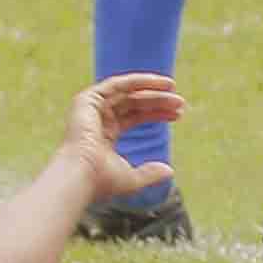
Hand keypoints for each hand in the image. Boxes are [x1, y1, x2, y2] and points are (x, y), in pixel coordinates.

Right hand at [58, 70, 179, 195]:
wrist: (81, 176)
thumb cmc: (102, 181)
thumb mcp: (132, 178)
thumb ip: (149, 173)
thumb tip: (170, 171)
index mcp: (104, 135)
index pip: (135, 116)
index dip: (157, 113)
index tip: (179, 114)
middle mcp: (97, 119)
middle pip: (134, 102)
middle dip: (158, 100)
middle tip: (181, 102)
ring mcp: (91, 108)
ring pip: (127, 91)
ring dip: (151, 87)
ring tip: (173, 87)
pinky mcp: (87, 100)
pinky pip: (117, 84)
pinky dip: (138, 80)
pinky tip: (158, 83)